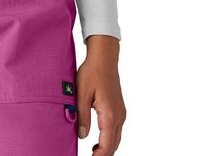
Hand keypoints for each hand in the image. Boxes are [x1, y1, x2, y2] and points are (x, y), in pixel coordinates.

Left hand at [76, 35, 126, 154]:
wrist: (104, 57)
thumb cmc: (92, 72)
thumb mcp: (82, 93)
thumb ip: (82, 115)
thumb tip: (82, 136)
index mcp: (110, 114)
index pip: (107, 144)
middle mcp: (118, 116)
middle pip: (114, 144)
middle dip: (103, 154)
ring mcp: (120, 112)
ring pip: (116, 138)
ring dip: (107, 147)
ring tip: (93, 152)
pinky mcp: (119, 109)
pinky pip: (116, 129)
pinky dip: (109, 139)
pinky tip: (98, 139)